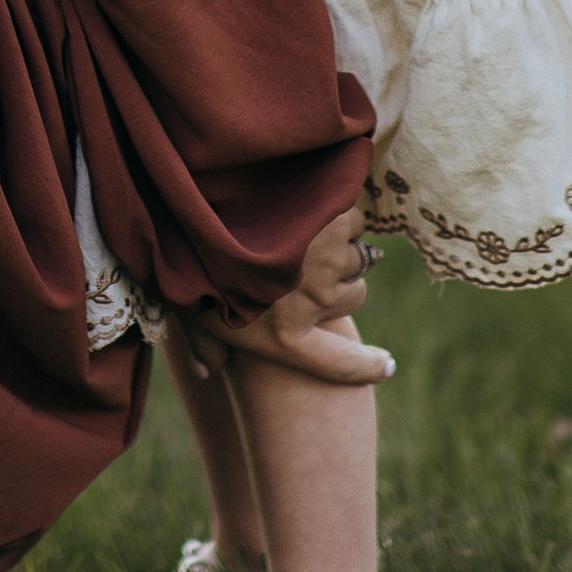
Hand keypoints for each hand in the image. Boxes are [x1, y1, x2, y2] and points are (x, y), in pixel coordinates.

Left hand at [182, 207, 392, 386]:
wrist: (196, 197)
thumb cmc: (186, 257)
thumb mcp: (187, 309)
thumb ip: (204, 345)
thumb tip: (206, 373)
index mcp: (284, 337)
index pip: (340, 365)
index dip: (365, 367)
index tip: (385, 365)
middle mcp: (316, 304)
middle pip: (352, 296)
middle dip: (334, 279)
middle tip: (303, 259)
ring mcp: (331, 262)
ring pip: (356, 257)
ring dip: (337, 244)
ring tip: (303, 226)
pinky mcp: (337, 221)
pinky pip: (353, 219)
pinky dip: (337, 210)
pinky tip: (308, 200)